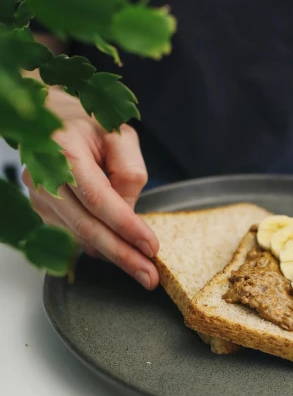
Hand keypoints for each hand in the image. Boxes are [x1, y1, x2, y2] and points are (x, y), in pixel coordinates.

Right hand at [23, 88, 159, 289]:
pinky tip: (119, 251)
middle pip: (86, 227)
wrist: (49, 118)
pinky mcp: (41, 210)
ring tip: (142, 269)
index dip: (126, 226)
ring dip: (112, 256)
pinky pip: (72, 236)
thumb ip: (129, 172)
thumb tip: (129, 213)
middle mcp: (44, 176)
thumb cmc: (86, 124)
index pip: (98, 198)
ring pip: (79, 237)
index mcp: (64, 150)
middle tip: (149, 276)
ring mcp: (38, 196)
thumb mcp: (119, 135)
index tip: (151, 247)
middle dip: (122, 255)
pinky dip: (98, 247)